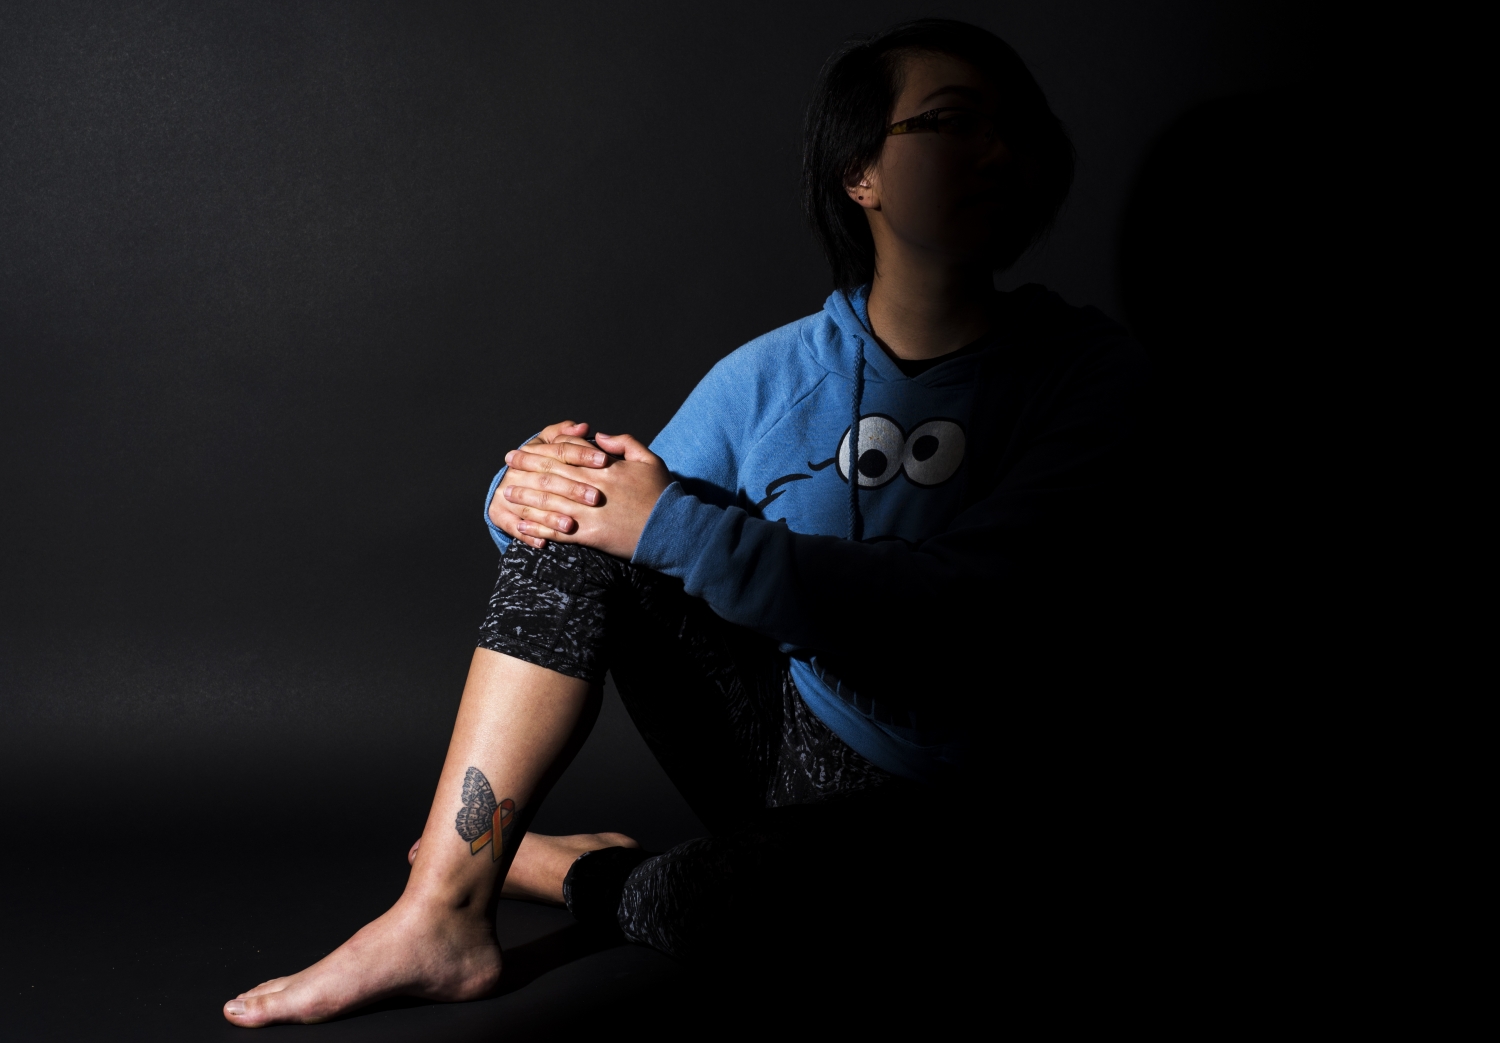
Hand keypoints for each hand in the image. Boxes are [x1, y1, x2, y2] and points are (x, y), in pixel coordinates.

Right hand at [487, 421, 607, 548]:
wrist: (511, 488)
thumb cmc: (546, 466)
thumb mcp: (553, 446)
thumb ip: (568, 435)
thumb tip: (582, 427)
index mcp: (533, 451)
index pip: (560, 450)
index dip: (583, 454)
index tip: (604, 461)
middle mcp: (517, 472)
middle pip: (548, 479)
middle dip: (573, 489)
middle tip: (596, 498)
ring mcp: (506, 494)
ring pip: (531, 506)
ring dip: (551, 518)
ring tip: (571, 525)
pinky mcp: (500, 515)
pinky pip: (514, 527)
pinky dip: (529, 536)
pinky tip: (543, 543)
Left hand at [501, 432, 670, 559]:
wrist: (673, 530)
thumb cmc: (662, 494)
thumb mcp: (649, 460)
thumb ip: (625, 442)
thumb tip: (599, 435)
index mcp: (606, 467)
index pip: (568, 452)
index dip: (543, 448)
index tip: (525, 448)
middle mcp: (594, 487)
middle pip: (552, 473)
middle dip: (527, 467)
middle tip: (508, 464)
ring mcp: (590, 512)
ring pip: (549, 501)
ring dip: (526, 496)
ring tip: (508, 492)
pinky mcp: (590, 535)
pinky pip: (557, 530)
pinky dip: (538, 528)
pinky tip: (523, 525)